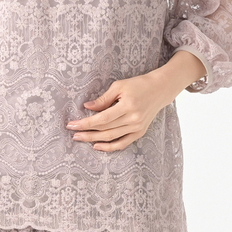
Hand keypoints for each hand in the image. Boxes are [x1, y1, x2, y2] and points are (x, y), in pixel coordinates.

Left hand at [66, 50, 206, 151]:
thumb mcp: (119, 86)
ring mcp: (137, 128)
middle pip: (105, 130)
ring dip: (94, 140)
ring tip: (80, 138)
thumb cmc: (138, 84)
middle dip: (86, 132)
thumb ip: (103, 99)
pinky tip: (97, 146)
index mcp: (127, 106)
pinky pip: (123, 143)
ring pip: (112, 138)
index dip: (86, 123)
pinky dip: (110, 147)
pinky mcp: (140, 132)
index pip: (102, 119)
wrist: (160, 90)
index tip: (72, 124)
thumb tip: (87, 107)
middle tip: (72, 133)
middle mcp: (133, 119)